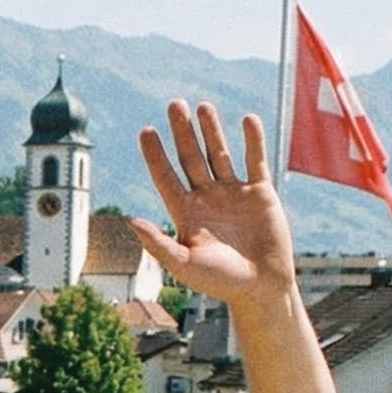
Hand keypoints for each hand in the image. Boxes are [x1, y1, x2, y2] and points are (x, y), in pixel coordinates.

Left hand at [132, 101, 296, 313]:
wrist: (261, 288)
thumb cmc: (220, 282)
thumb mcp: (184, 264)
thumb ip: (158, 243)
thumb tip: (130, 220)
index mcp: (186, 213)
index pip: (166, 177)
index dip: (155, 155)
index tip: (145, 130)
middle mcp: (207, 198)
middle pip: (191, 157)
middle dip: (182, 132)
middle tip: (174, 104)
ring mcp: (233, 193)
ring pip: (219, 154)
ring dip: (211, 130)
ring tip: (202, 106)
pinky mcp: (260, 193)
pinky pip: (255, 160)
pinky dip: (252, 141)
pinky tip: (247, 120)